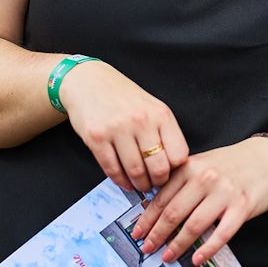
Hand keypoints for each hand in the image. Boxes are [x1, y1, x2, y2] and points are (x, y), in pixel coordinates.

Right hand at [59, 60, 189, 192]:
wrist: (89, 81)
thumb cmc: (123, 97)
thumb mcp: (152, 107)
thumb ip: (163, 132)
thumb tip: (172, 166)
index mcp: (161, 114)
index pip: (179, 155)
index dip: (175, 170)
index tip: (170, 174)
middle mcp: (141, 121)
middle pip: (158, 168)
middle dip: (157, 182)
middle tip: (154, 185)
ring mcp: (118, 129)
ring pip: (135, 172)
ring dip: (139, 184)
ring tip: (140, 185)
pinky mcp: (97, 138)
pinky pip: (112, 169)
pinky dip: (120, 181)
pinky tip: (124, 182)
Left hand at [132, 135, 267, 263]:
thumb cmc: (232, 164)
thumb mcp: (202, 164)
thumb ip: (181, 181)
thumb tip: (155, 208)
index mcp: (191, 167)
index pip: (162, 198)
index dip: (147, 219)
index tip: (137, 233)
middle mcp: (205, 179)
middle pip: (174, 213)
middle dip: (157, 235)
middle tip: (147, 249)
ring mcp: (224, 193)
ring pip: (194, 225)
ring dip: (177, 244)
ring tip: (167, 256)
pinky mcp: (242, 206)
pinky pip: (222, 233)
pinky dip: (207, 248)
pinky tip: (196, 258)